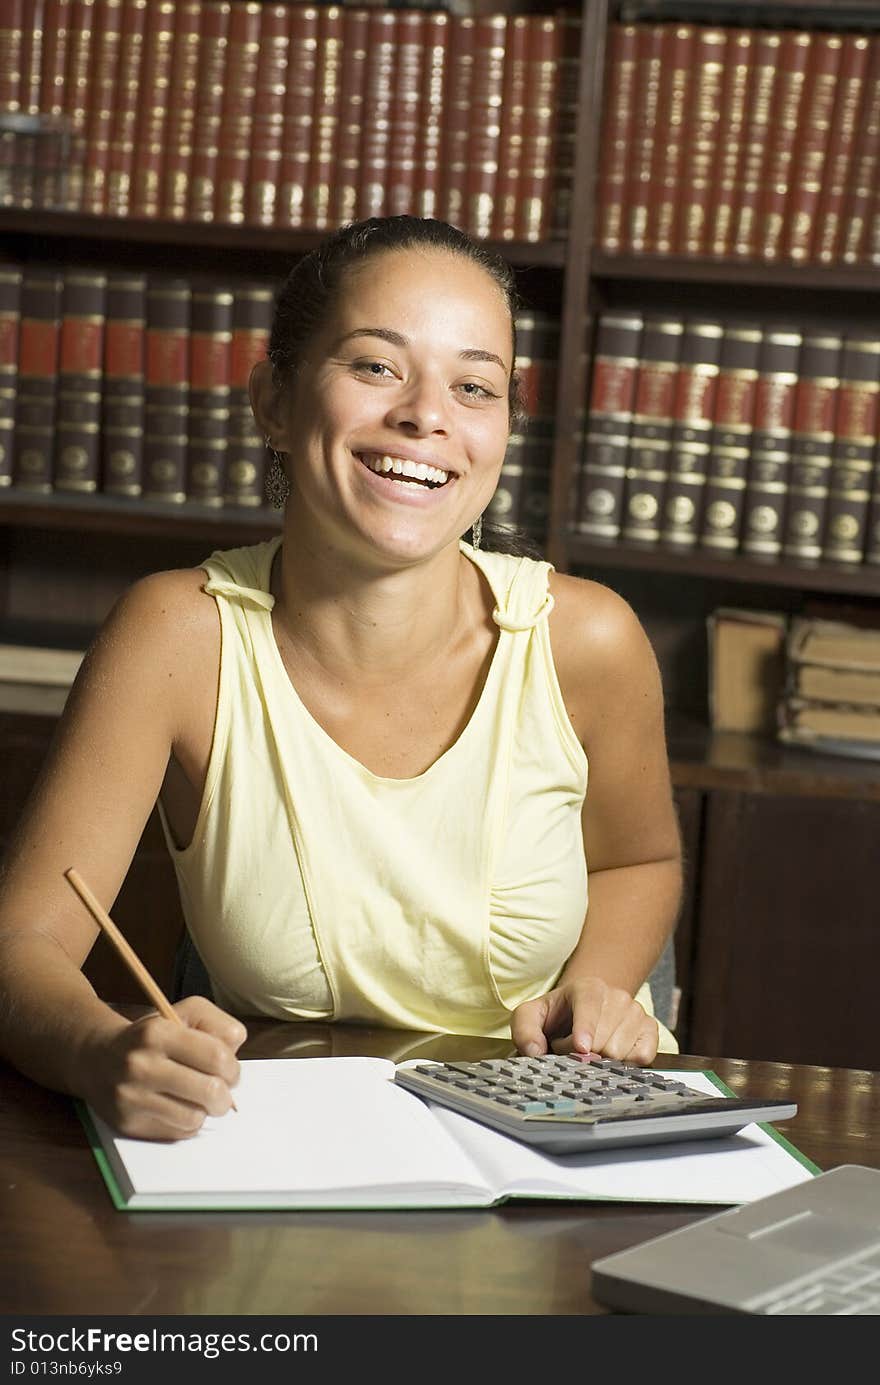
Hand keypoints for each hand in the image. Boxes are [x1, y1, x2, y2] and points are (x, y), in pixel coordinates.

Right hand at [80, 996, 246, 1140]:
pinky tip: (177, 1107)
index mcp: (158, 1032)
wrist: (98, 1059)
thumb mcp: (183, 1014)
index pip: (217, 1056)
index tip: (229, 1070)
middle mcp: (141, 1065)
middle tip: (220, 1089)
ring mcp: (132, 1098)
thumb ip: (218, 1025)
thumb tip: (235, 1053)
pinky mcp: (128, 1124)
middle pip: (210, 1091)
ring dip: (204, 1110)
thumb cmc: (151, 1037)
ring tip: (197, 1098)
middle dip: (224, 1094)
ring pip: (195, 1117)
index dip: (232, 1067)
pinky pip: (178, 1133)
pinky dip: (186, 1123)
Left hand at [511, 977, 658, 1065]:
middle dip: (582, 1053)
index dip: (586, 1028)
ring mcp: (636, 1012)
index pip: (590, 1005)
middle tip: (570, 1047)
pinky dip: (625, 1065)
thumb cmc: (556, 1016)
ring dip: (600, 1060)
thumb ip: (524, 1030)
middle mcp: (617, 996)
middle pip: (603, 1039)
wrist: (582, 1012)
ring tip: (589, 1048)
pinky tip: (611, 1056)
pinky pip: (643, 1056)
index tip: (581, 1048)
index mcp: (588, 987)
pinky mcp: (650, 1030)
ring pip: (620, 1051)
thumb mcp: (530, 1016)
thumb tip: (534, 1050)